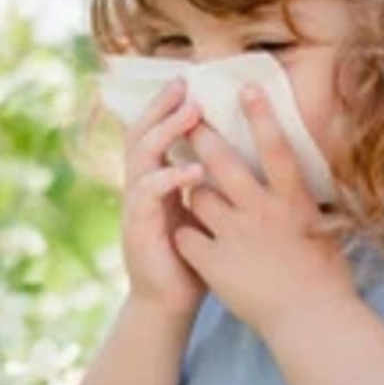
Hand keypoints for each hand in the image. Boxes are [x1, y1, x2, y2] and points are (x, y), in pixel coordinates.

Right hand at [119, 77, 209, 318]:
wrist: (171, 303)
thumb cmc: (194, 257)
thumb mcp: (205, 212)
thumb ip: (213, 183)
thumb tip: (247, 152)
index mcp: (156, 180)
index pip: (155, 132)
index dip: (167, 106)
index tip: (190, 81)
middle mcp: (141, 187)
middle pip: (141, 134)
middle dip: (161, 107)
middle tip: (184, 84)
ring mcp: (136, 207)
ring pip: (141, 157)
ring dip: (165, 132)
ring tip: (190, 114)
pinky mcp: (138, 229)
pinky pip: (148, 195)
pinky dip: (170, 178)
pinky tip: (192, 170)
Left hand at [173, 84, 356, 337]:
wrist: (311, 322)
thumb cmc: (327, 279)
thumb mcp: (324, 230)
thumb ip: (306, 203)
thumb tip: (301, 181)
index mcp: (293, 201)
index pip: (275, 148)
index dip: (261, 116)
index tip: (246, 88)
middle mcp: (262, 212)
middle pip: (224, 163)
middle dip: (203, 137)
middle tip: (189, 119)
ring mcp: (235, 237)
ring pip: (198, 196)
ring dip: (192, 188)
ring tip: (190, 185)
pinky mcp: (215, 263)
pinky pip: (186, 235)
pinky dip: (184, 232)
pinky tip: (184, 234)